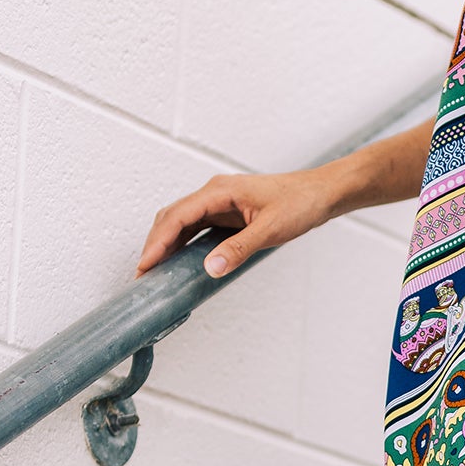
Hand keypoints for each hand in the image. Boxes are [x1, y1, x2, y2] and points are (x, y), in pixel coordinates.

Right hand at [136, 165, 345, 280]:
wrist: (320, 193)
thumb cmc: (300, 202)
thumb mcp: (271, 229)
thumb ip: (239, 249)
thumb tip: (211, 268)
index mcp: (220, 191)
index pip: (178, 215)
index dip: (158, 241)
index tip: (146, 263)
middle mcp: (215, 194)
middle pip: (173, 218)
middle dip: (155, 245)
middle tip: (143, 274)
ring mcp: (220, 203)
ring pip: (182, 223)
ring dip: (166, 245)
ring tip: (154, 271)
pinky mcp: (227, 214)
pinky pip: (197, 228)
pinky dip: (183, 244)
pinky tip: (178, 261)